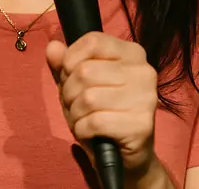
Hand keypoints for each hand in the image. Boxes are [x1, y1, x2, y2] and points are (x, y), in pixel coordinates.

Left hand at [46, 32, 158, 177]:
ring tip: (82, 119)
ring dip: (75, 113)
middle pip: (86, 71)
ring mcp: (146, 98)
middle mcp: (144, 71)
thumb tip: (52, 47)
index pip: (93, 41)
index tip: (69, 74)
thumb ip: (65, 65)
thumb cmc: (102, 113)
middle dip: (69, 92)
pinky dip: (82, 129)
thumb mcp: (79, 85)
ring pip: (88, 97)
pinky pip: (95, 121)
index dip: (70, 59)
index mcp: (132, 53)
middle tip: (75, 105)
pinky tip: (89, 132)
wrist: (125, 156)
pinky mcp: (141, 125)